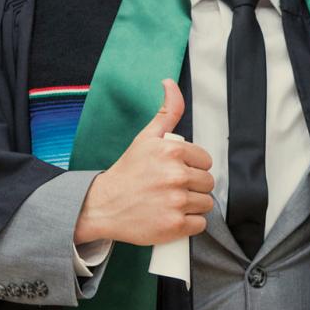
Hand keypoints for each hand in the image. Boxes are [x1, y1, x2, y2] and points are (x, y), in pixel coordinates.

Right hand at [74, 79, 213, 245]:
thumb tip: (170, 83)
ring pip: (205, 204)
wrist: (102, 205)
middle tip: (172, 188)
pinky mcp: (174, 226)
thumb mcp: (147, 137)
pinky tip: (172, 217)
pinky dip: (188, 224)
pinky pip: (199, 224)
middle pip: (207, 183)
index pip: (205, 161)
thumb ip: (167, 111)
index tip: (177, 170)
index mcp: (173, 151)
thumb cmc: (128, 172)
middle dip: (193, 186)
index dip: (193, 166)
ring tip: (171, 202)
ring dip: (192, 205)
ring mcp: (175, 202)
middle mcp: (176, 176)